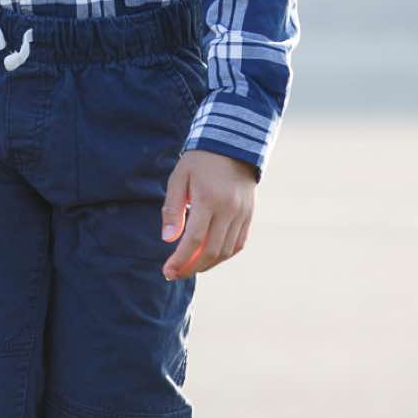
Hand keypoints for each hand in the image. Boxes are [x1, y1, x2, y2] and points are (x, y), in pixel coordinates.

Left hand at [160, 149, 256, 280]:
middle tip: (175, 274)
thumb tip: (168, 239)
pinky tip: (209, 257)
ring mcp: (242, 213)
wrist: (232, 143)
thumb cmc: (199, 161)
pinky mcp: (249, 215)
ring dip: (207, 265)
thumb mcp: (179, 178)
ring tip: (189, 267)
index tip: (167, 271)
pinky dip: (224, 255)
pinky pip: (239, 243)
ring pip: (226, 251)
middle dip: (191, 268)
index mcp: (209, 199)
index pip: (194, 240)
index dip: (180, 260)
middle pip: (211, 251)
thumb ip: (172, 209)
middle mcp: (229, 209)